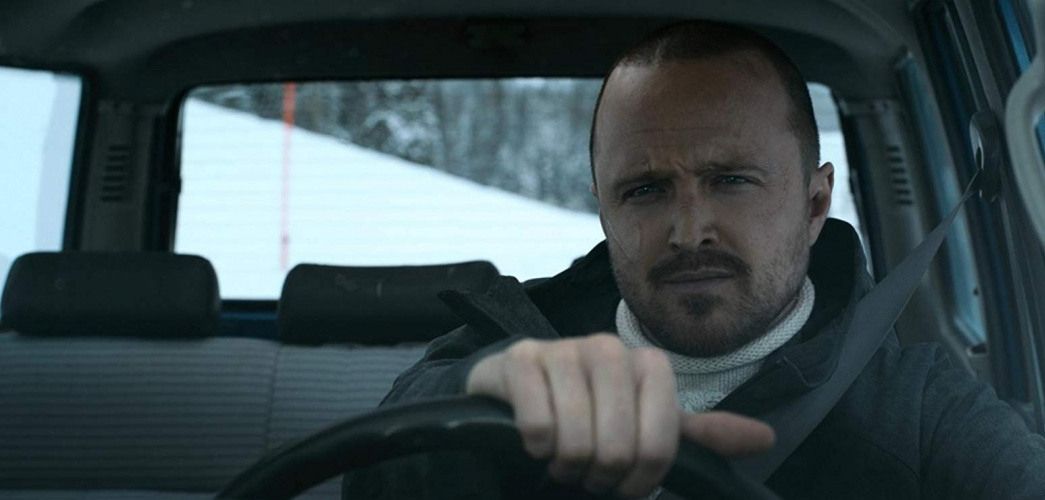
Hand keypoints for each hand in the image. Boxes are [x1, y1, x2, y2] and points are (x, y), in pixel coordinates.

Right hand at [465, 334, 774, 497]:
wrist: (517, 394)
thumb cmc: (589, 412)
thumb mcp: (644, 425)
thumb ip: (699, 436)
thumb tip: (765, 439)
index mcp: (647, 364)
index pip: (659, 445)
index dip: (640, 479)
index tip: (624, 481)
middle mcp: (607, 348)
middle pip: (619, 446)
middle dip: (599, 475)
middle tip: (586, 471)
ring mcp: (561, 349)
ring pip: (576, 439)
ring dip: (566, 465)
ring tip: (560, 457)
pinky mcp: (519, 359)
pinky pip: (537, 425)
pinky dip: (534, 447)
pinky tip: (532, 439)